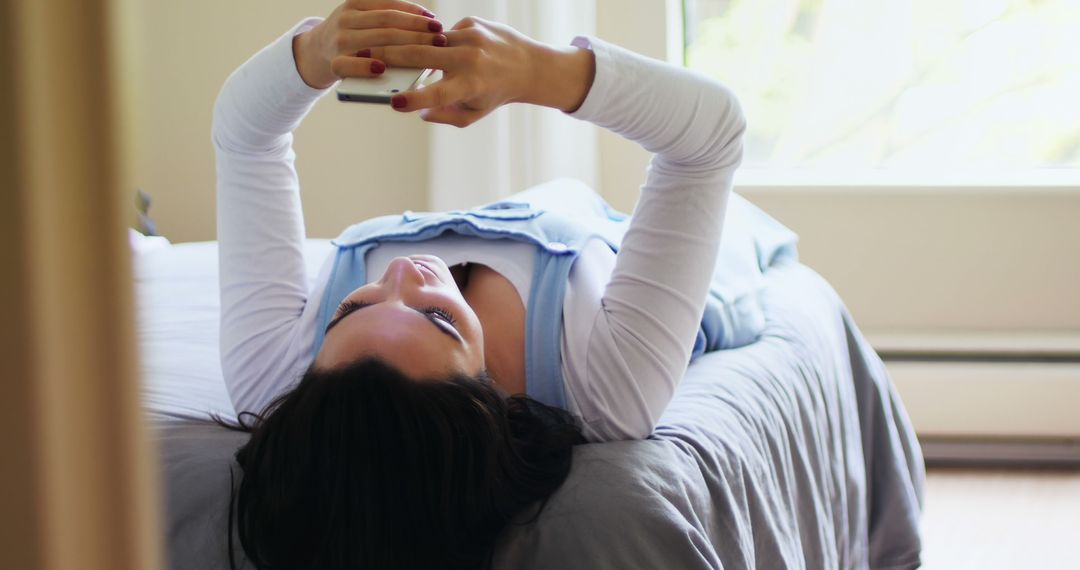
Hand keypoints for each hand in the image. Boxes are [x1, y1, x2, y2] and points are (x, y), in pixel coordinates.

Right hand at [293, 0, 446, 88]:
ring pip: (377, 42)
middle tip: (440, 37)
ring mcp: (339, 40)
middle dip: (418, 30)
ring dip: (405, 48)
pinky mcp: (334, 62)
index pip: (390, 6)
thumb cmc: (354, 36)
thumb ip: (387, 19)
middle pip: (388, 23)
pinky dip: (366, 66)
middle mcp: (346, 18)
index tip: (435, 21)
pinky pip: (351, 64)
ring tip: (427, 53)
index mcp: (356, 3)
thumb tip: (428, 22)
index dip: (414, 13)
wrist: (316, 52)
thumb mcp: (364, 19)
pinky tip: (383, 68)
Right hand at [365, 17, 595, 126]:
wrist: (529, 65)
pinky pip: (444, 33)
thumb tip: (418, 109)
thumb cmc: (495, 94)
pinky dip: (440, 43)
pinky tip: (447, 49)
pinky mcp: (472, 22)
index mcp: (472, 85)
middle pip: (422, 56)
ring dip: (410, 46)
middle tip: (366, 56)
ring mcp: (472, 37)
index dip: (415, 99)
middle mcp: (471, 58)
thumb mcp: (472, 113)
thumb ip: (443, 115)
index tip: (394, 103)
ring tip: (384, 47)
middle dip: (390, 56)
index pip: (438, 95)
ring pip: (429, 41)